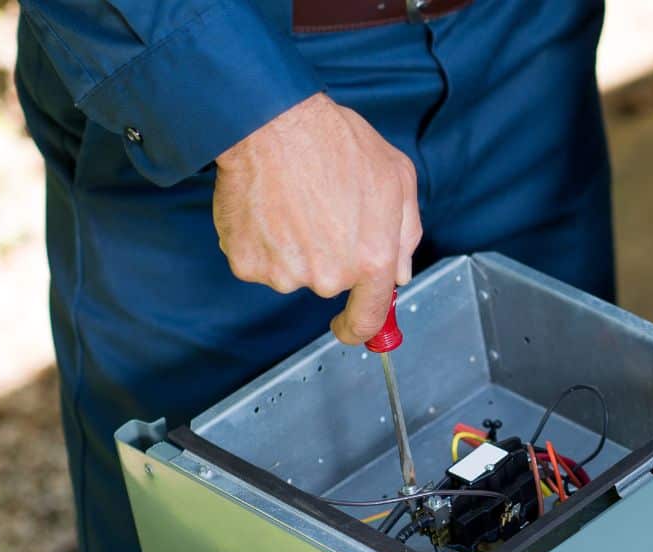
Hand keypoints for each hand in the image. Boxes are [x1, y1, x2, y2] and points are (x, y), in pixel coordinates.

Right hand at [212, 93, 420, 344]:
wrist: (271, 123)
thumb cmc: (335, 142)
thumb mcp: (397, 177)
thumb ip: (405, 234)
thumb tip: (399, 273)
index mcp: (372, 260)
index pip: (369, 318)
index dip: (361, 327)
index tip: (350, 325)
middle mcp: (329, 276)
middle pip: (329, 283)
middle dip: (328, 254)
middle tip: (319, 208)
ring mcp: (285, 273)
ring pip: (292, 271)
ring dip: (292, 246)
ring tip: (293, 201)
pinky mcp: (247, 263)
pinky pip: (259, 261)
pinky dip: (261, 240)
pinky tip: (267, 206)